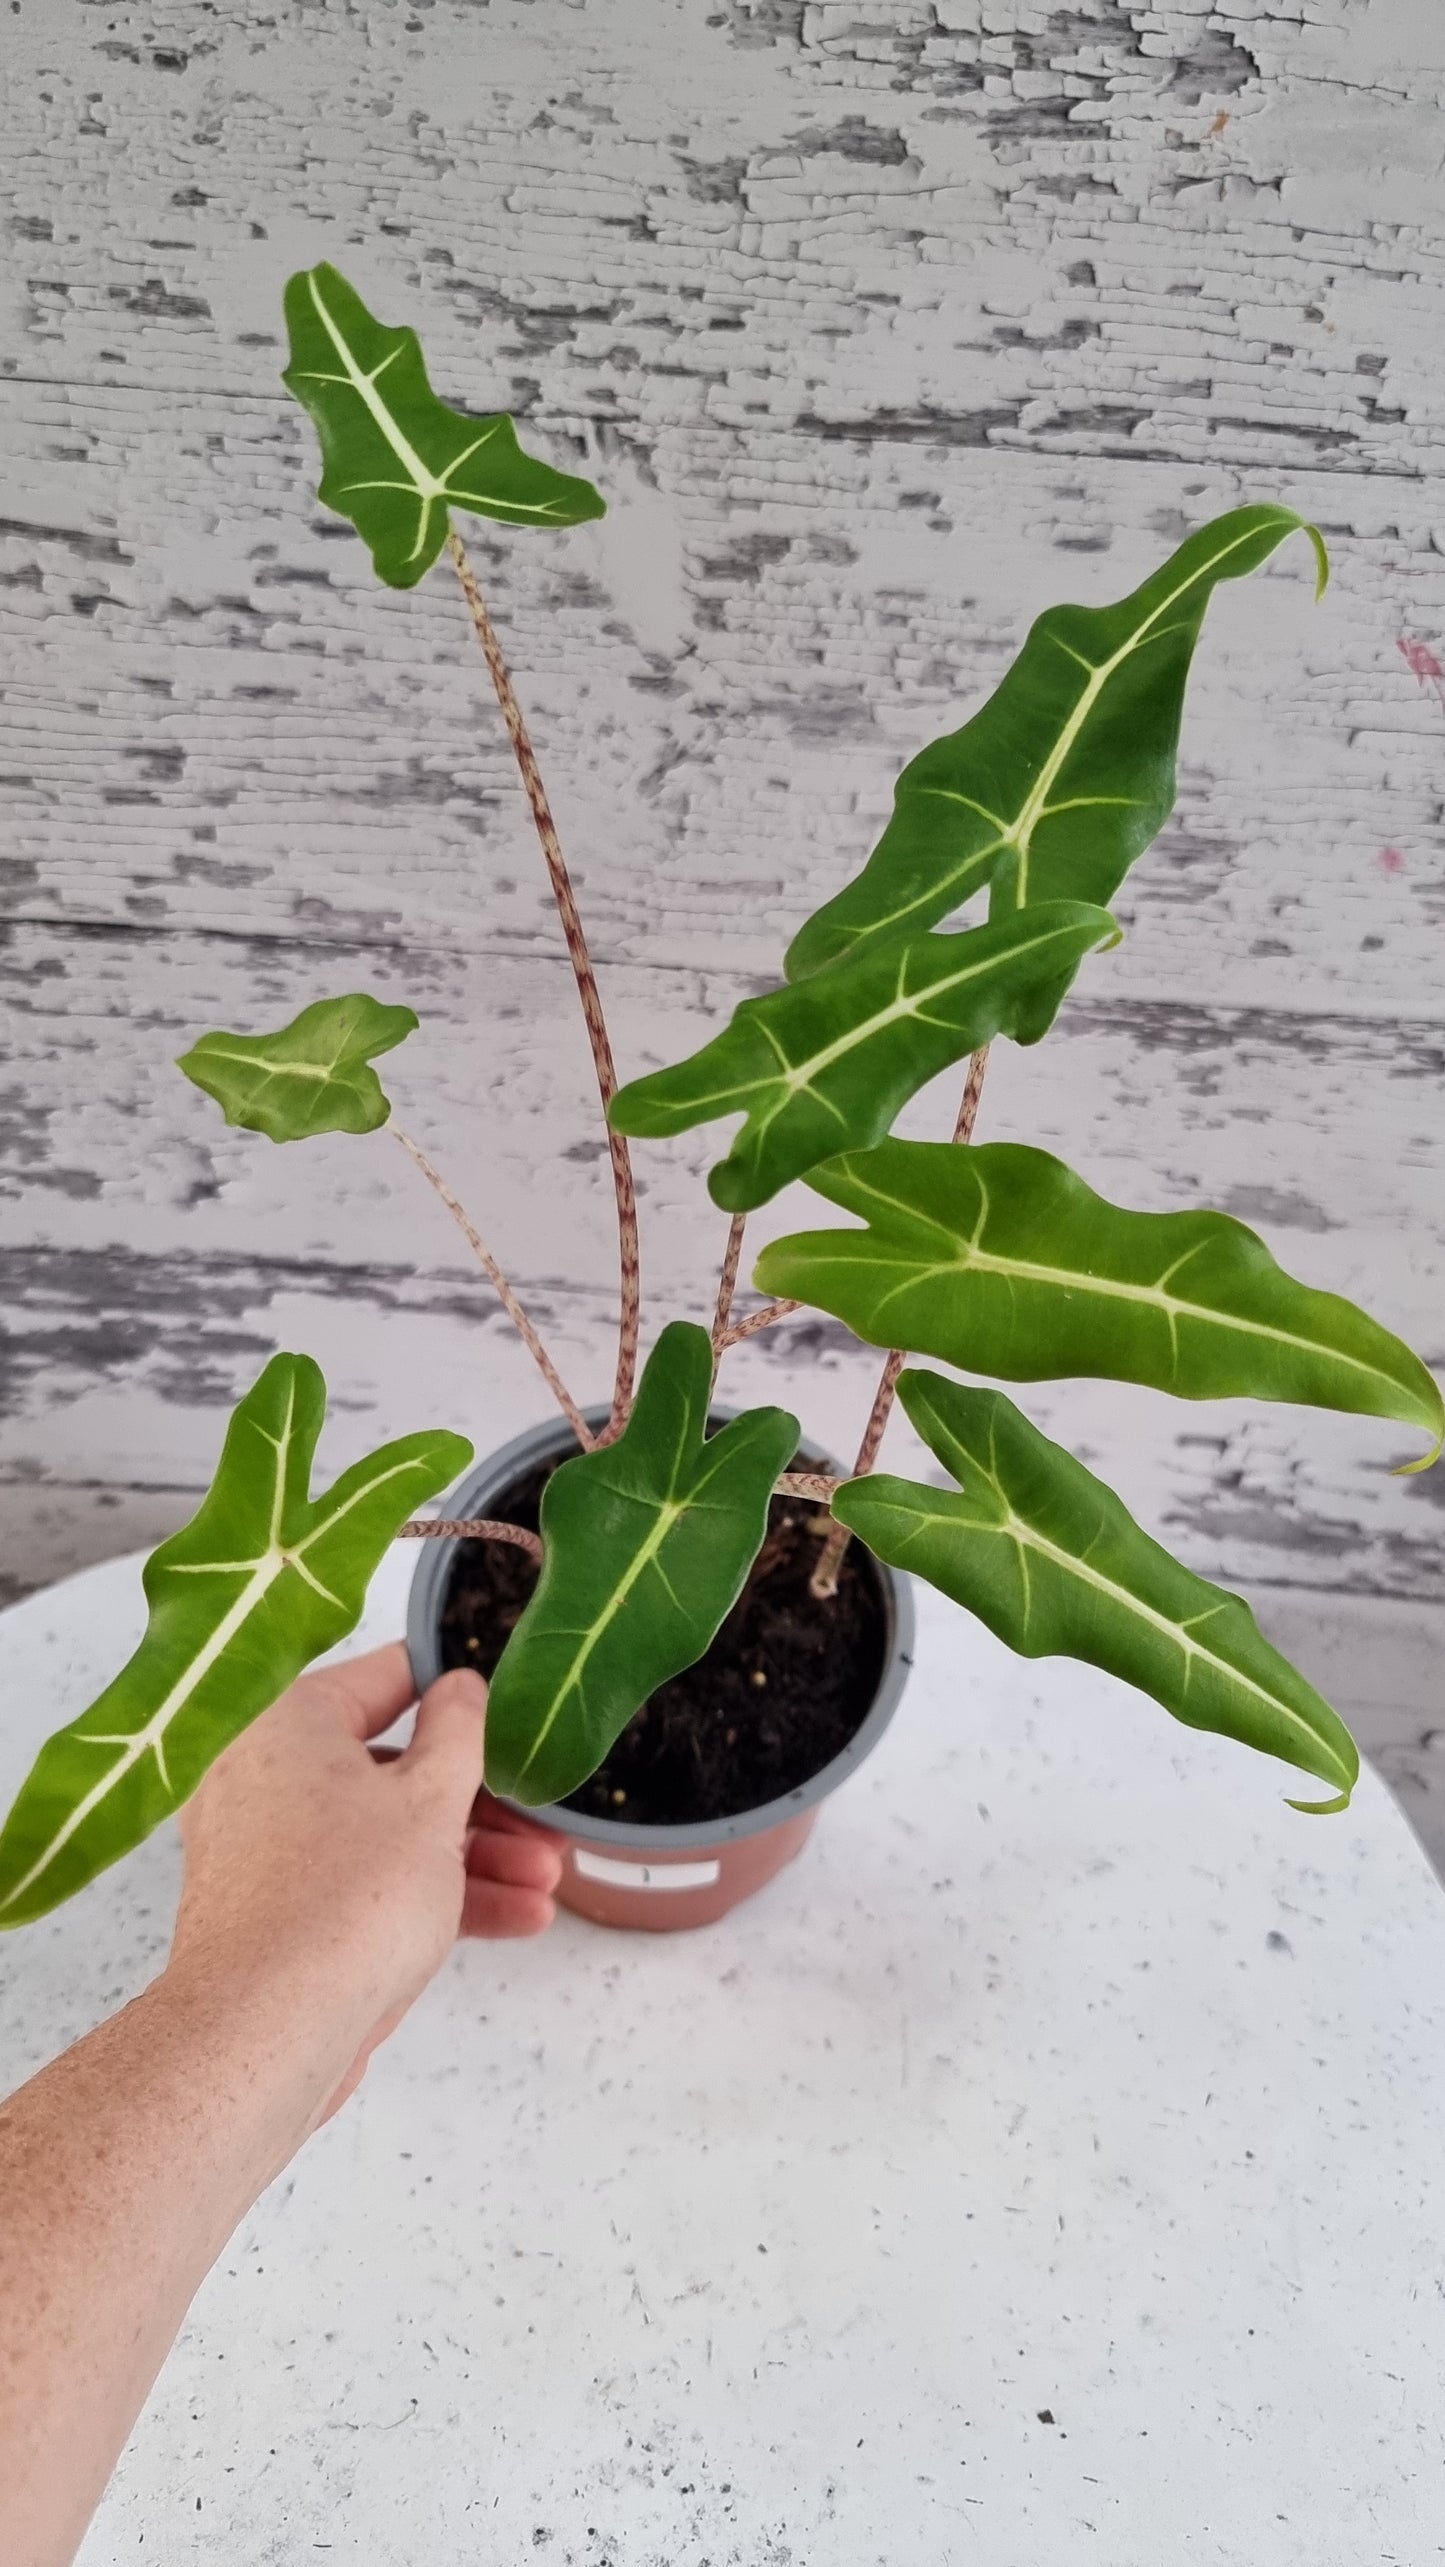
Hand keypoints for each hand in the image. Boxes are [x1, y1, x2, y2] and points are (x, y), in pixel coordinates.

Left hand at [170, 1643, 564, 2124]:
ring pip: (388, 1834)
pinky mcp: (283, 1915)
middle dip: (485, 1803)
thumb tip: (461, 1687)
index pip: (391, 1677)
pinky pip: (365, 1886)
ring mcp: (271, 1850)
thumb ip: (460, 1732)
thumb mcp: (432, 1800)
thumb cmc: (350, 1898)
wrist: (266, 2035)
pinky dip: (433, 1896)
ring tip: (548, 1885)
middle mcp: (267, 1775)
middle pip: (397, 1768)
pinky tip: (517, 1918)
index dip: (462, 1693)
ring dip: (475, 1857)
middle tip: (545, 1824)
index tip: (517, 1712)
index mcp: (291, 1721)